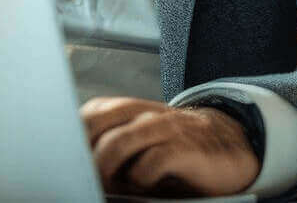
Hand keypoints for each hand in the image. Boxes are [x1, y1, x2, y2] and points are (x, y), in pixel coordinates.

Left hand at [79, 97, 258, 196]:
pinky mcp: (187, 148)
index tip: (65, 161)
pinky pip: (153, 162)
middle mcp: (145, 113)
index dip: (72, 137)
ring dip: (106, 170)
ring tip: (110, 186)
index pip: (88, 115)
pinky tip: (146, 186)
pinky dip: (141, 179)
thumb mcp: (141, 145)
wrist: (231, 148)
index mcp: (129, 110)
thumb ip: (111, 147)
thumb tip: (76, 170)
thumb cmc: (176, 153)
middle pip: (95, 124)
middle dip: (82, 156)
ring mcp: (166, 128)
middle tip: (82, 178)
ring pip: (118, 142)